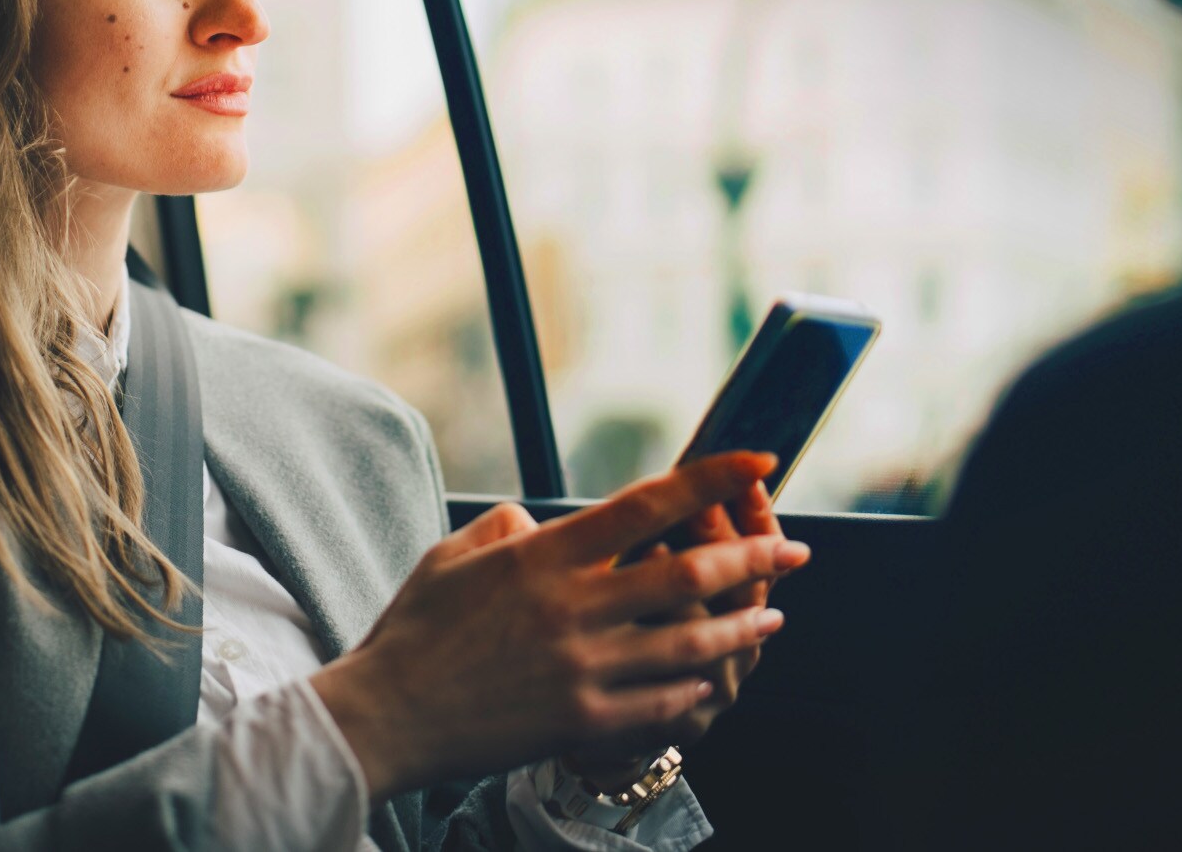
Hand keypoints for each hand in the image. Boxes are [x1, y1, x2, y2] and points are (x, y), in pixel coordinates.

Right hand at [309, 453, 807, 800]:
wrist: (388, 716)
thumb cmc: (413, 631)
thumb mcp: (449, 556)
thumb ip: (503, 529)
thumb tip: (537, 520)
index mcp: (542, 555)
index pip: (645, 505)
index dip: (709, 480)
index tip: (755, 462)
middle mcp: (571, 605)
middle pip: (687, 573)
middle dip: (753, 558)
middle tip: (793, 550)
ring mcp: (582, 666)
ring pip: (689, 641)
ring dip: (740, 627)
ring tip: (771, 618)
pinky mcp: (582, 719)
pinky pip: (660, 699)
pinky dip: (694, 685)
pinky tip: (712, 677)